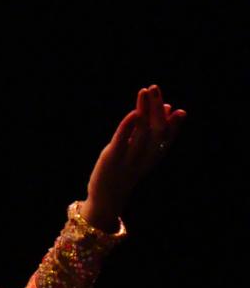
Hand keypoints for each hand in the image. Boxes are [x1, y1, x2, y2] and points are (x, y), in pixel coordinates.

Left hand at [83, 84, 187, 226]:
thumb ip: (151, 135)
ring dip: (145, 109)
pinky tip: (134, 112)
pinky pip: (123, 139)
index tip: (180, 112)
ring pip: (142, 131)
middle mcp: (144, 157)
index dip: (175, 126)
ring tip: (146, 91)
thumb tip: (167, 108)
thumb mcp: (140, 155)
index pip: (167, 139)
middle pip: (157, 131)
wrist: (107, 198)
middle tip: (156, 88)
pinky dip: (129, 125)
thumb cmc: (124, 172)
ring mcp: (129, 158)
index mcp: (153, 157)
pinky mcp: (112, 157)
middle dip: (157, 109)